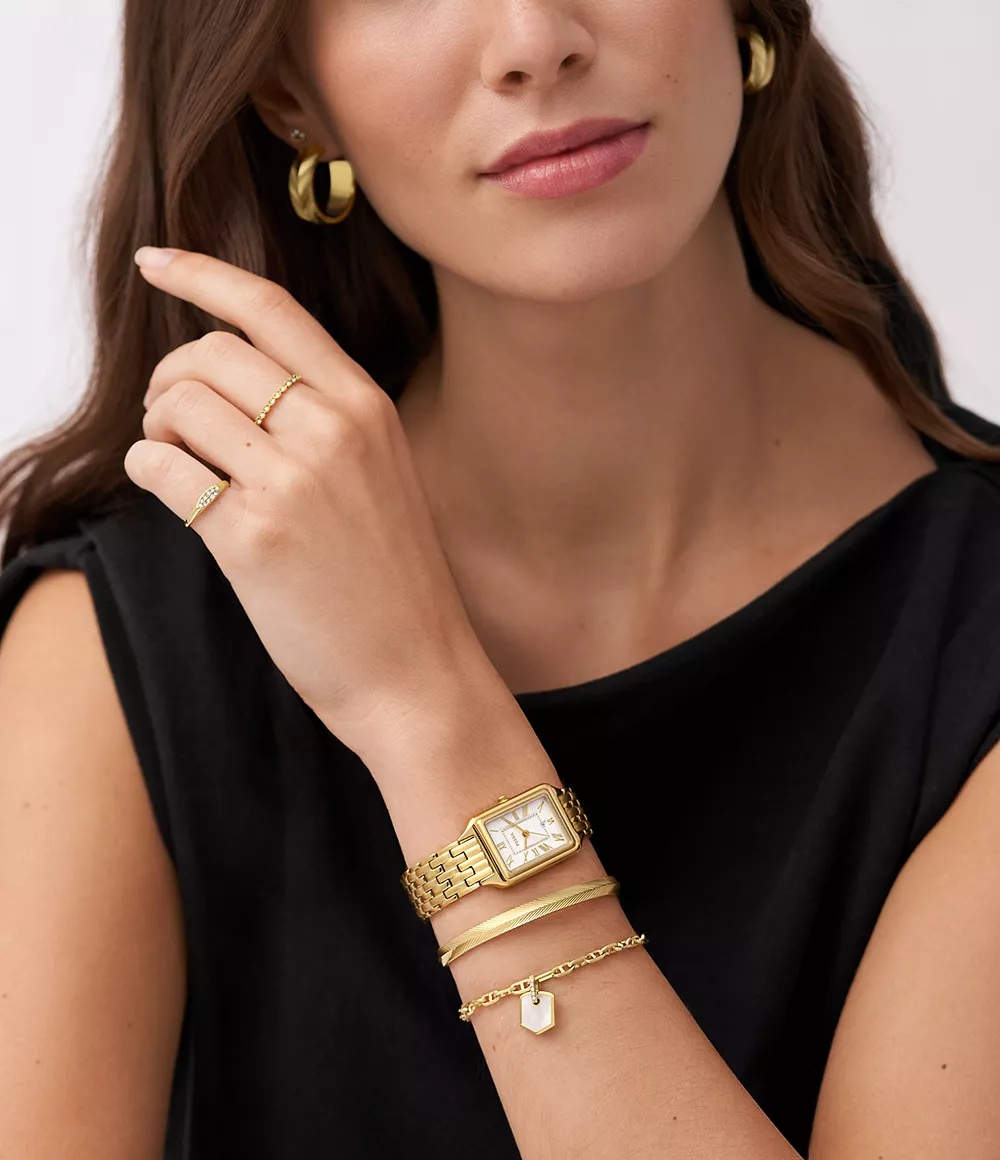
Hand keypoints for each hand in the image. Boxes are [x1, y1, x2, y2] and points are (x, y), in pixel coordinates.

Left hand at [125, 247, 493, 760]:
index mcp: (367, 406)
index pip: (271, 309)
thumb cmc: (394, 581)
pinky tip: (178, 492)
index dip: (202, 274)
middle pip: (209, 353)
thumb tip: (226, 376)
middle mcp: (331, 430)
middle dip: (169, 376)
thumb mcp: (381, 474)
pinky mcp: (250, 537)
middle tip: (172, 415)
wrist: (417, 671)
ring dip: (158, 426)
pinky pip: (162, 467)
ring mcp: (291, 481)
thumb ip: (321, 417)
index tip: (156, 260)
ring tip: (181, 460)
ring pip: (177, 404)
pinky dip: (152, 470)